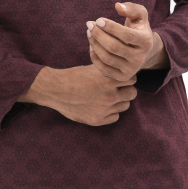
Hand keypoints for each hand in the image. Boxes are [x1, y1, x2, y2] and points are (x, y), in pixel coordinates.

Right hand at [19, 65, 136, 125]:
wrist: (55, 90)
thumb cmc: (73, 76)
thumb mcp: (93, 68)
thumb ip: (110, 71)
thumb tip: (125, 70)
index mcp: (108, 80)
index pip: (132, 79)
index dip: (127, 78)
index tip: (120, 79)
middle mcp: (108, 96)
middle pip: (132, 94)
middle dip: (126, 90)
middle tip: (117, 89)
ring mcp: (104, 109)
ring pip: (125, 106)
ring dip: (119, 101)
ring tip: (108, 97)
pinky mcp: (98, 120)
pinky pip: (115, 117)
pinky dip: (111, 112)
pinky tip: (101, 106)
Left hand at [86, 1, 161, 80]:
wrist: (143, 51)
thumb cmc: (138, 28)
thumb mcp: (140, 15)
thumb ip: (132, 8)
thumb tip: (118, 6)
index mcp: (146, 42)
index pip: (126, 35)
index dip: (110, 27)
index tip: (98, 20)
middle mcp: (140, 58)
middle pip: (114, 47)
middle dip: (98, 35)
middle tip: (89, 24)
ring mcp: (131, 70)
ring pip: (107, 58)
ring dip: (94, 44)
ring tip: (89, 33)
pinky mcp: (121, 77)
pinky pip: (103, 68)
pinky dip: (94, 56)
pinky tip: (92, 45)